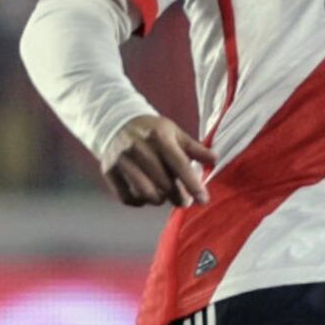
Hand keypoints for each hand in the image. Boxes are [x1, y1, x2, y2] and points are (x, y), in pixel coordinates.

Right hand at [100, 113, 216, 207]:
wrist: (115, 123)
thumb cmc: (151, 131)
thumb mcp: (174, 133)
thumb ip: (194, 148)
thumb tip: (214, 159)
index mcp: (157, 136)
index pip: (179, 165)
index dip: (193, 185)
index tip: (203, 200)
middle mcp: (138, 148)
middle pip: (164, 184)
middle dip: (178, 196)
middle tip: (184, 199)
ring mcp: (121, 161)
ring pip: (146, 194)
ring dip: (159, 199)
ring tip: (163, 193)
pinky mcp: (109, 172)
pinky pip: (129, 198)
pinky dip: (140, 201)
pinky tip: (146, 192)